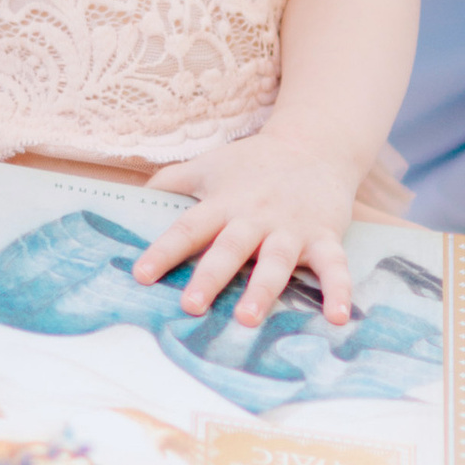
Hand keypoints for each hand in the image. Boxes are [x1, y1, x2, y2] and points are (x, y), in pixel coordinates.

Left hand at [133, 126, 368, 328]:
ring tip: (247, 318)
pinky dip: (338, 290)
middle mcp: (256, 216)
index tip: (141, 275)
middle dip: (211, 276)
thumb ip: (170, 182)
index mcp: (224, 202)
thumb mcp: (208, 166)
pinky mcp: (325, 236)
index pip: (188, 227)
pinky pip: (334, 266)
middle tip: (191, 306)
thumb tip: (126, 198)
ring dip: (263, 290)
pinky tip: (337, 317)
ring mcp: (292, 228)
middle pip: (230, 247)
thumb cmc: (253, 164)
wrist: (316, 145)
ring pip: (276, 261)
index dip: (164, 250)